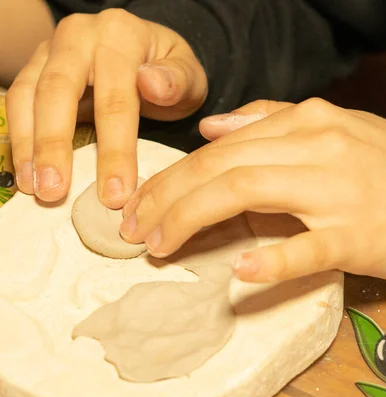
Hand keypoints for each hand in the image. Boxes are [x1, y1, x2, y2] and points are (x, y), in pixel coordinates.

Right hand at [6, 8, 207, 207]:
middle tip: (55, 192)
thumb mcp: (189, 75)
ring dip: (27, 145)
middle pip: (58, 91)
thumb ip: (177, 80)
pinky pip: (16, 101)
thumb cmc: (170, 72)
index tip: (116, 192)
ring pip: (27, 95)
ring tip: (36, 187)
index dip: (115, 149)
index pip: (116, 98)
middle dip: (54, 146)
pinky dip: (18, 137)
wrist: (147, 51)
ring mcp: (51, 49)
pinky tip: (27, 172)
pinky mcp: (35, 67)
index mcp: (121, 36)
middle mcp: (79, 36)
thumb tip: (151, 83)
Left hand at [120, 98, 385, 283]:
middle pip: (223, 165)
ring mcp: (341, 190)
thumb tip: (215, 126)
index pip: (224, 144)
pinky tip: (240, 273)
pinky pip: (306, 246)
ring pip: (248, 193)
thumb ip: (277, 120)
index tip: (146, 202)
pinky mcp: (361, 235)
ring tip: (160, 247)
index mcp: (314, 119)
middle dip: (168, 197)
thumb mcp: (343, 129)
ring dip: (193, 220)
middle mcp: (321, 145)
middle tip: (134, 228)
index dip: (175, 174)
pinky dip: (270, 260)